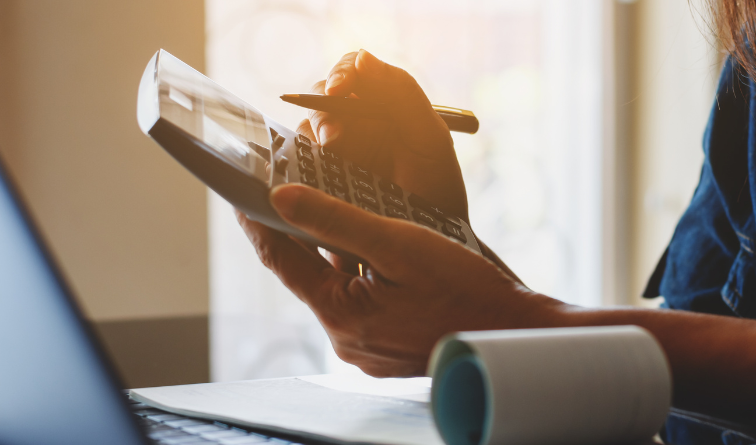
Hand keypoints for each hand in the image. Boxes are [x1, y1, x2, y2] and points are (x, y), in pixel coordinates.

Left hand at [237, 184, 565, 376]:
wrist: (512, 334)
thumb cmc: (465, 290)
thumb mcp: (398, 243)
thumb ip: (336, 220)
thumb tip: (282, 198)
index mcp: (342, 314)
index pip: (280, 260)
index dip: (258, 221)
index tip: (241, 191)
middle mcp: (347, 338)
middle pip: (307, 273)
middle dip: (297, 232)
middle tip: (286, 189)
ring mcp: (368, 347)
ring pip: (336, 286)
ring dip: (332, 251)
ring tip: (333, 210)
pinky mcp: (388, 348)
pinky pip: (362, 302)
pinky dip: (359, 272)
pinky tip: (374, 249)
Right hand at [306, 49, 468, 222]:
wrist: (435, 245)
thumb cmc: (439, 190)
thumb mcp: (429, 140)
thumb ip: (402, 95)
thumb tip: (364, 58)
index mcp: (381, 105)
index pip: (351, 72)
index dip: (341, 73)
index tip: (339, 88)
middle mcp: (352, 124)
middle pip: (319, 99)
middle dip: (323, 110)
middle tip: (334, 134)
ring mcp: (332, 154)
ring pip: (305, 132)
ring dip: (312, 137)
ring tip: (331, 153)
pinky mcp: (318, 185)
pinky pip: (298, 169)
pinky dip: (300, 167)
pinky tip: (312, 176)